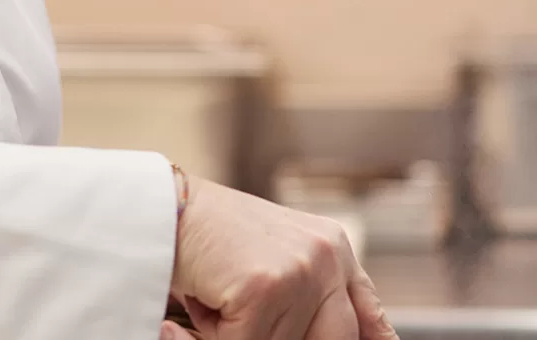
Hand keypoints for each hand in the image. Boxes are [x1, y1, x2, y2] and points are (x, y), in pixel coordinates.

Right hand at [170, 176, 396, 339]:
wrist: (161, 209)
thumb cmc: (209, 242)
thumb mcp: (272, 265)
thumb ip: (309, 299)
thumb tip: (333, 335)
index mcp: (333, 249)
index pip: (368, 314)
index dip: (375, 338)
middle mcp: (327, 256)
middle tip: (247, 325)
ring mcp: (301, 270)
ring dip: (242, 336)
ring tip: (220, 300)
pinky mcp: (267, 287)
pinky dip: (215, 335)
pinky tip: (207, 298)